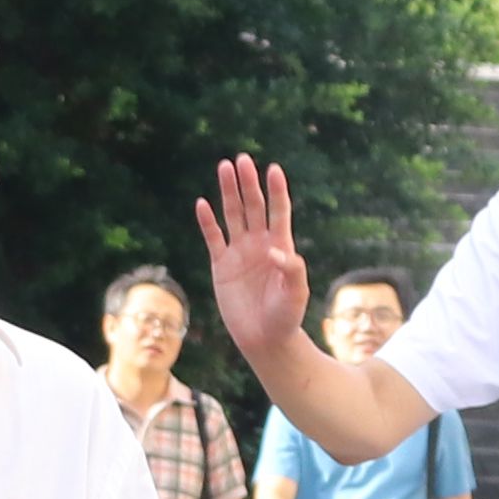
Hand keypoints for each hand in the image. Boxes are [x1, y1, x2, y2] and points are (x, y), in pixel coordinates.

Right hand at [195, 155, 312, 356]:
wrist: (264, 339)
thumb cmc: (286, 317)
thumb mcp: (296, 294)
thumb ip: (291, 269)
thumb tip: (274, 250)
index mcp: (280, 246)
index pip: (279, 211)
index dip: (276, 190)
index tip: (273, 169)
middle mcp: (259, 244)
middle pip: (253, 206)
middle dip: (248, 183)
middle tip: (242, 159)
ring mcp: (239, 252)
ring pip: (233, 215)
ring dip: (228, 192)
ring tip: (224, 167)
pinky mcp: (221, 265)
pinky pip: (213, 238)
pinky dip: (207, 222)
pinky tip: (202, 204)